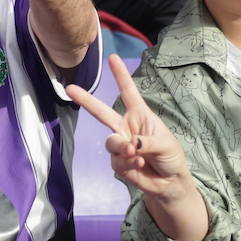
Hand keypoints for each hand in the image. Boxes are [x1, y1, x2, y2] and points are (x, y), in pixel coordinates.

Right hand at [66, 55, 193, 198]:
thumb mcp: (165, 144)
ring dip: (121, 147)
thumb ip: (146, 141)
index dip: (120, 75)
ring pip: (110, 142)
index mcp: (140, 115)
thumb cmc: (170, 156)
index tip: (113, 58)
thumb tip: (129, 144)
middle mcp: (126, 127)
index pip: (128, 92)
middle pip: (101, 112)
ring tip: (134, 153)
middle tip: (70, 89)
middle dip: (85, 100)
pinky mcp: (118, 163)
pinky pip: (115, 161)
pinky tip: (139, 164)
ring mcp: (120, 144)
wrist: (169, 182)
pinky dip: (127, 163)